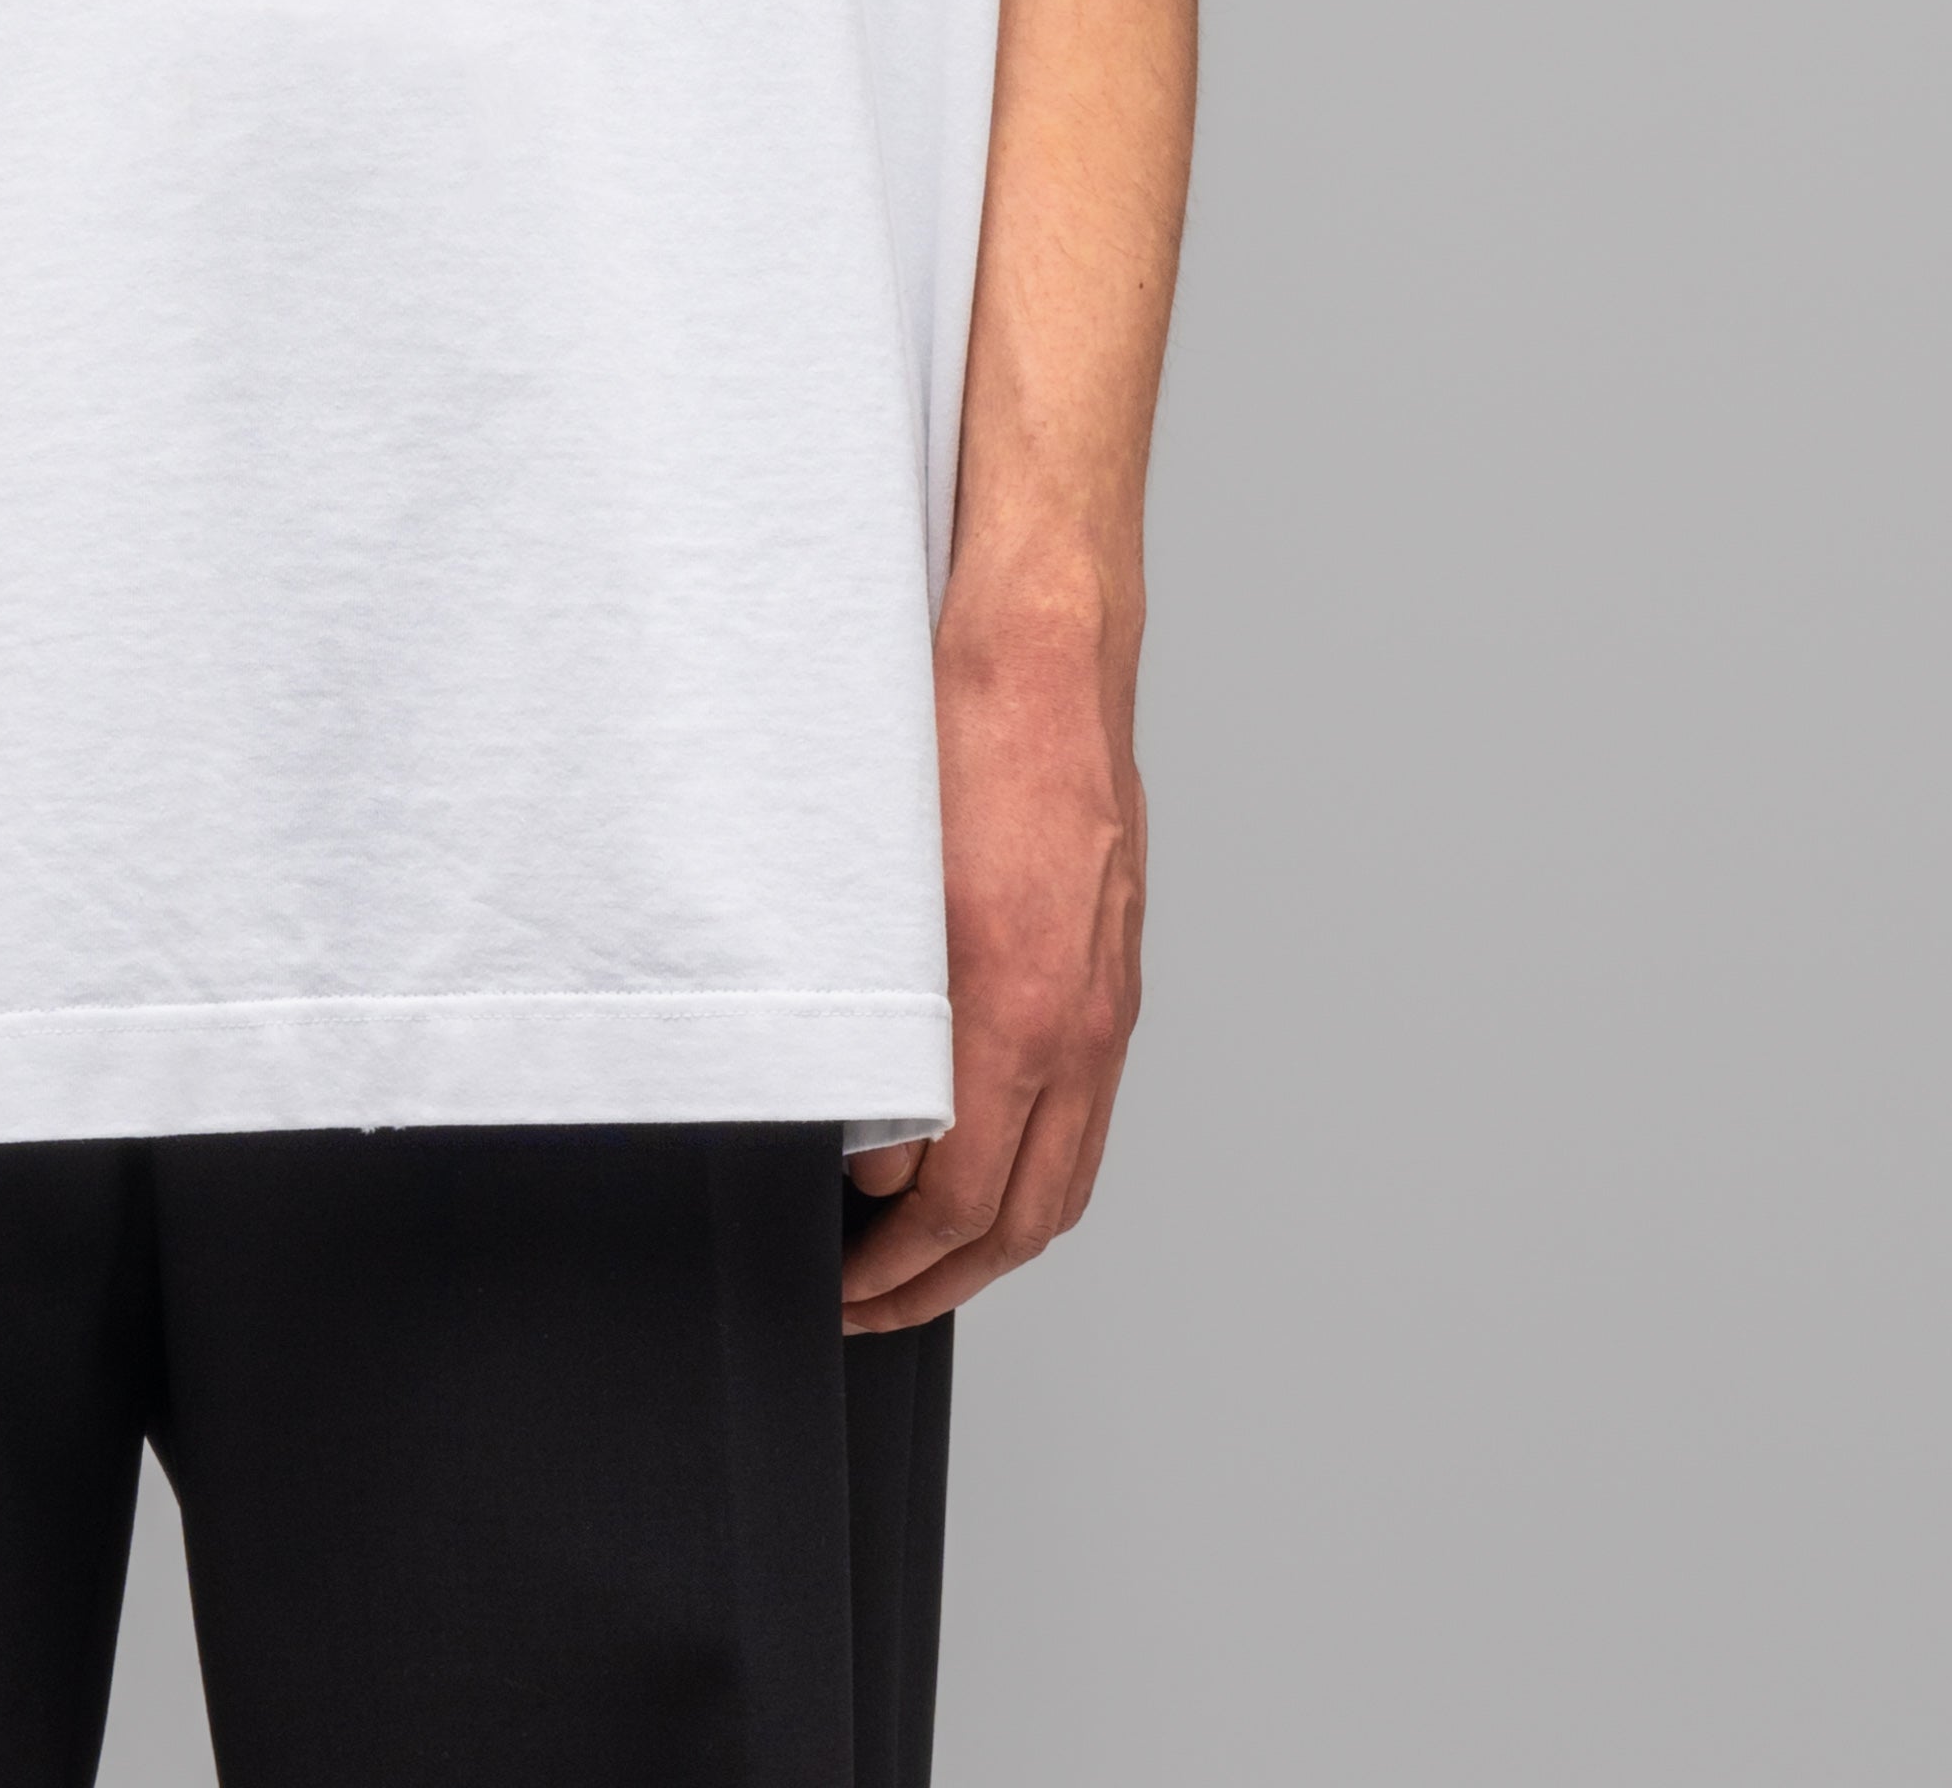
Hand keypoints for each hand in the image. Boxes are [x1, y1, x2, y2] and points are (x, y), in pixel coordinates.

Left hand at [841, 588, 1146, 1336]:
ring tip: (917, 1264)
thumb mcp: (882, 894)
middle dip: (938, 1284)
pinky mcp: (1115, 975)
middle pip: (1020, 1220)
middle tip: (862, 1302)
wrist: (1041, 649)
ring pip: (1065, 1181)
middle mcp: (1078, 1024)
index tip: (836, 1277)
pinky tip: (982, 1170)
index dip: (892, 1264)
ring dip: (992, 1245)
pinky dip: (1036, 1174)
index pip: (958, 1201)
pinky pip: (1087, 1117)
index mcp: (1014, 1011)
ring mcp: (1108, 1003)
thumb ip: (881, 1032)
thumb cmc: (952, 740)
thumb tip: (868, 1145)